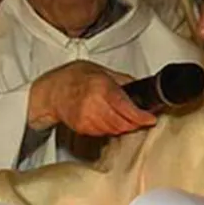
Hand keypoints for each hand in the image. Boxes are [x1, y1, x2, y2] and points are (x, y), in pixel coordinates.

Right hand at [28, 61, 156, 135]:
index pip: (126, 108)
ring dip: (123, 127)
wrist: (53, 88)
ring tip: (124, 117)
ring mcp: (86, 118)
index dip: (141, 117)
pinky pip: (103, 133)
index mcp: (102, 87)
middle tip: (141, 118)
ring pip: (114, 130)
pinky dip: (110, 129)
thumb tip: (143, 89)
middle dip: (135, 123)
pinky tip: (108, 119)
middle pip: (122, 123)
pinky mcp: (81, 127)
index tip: (150, 119)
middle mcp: (93, 104)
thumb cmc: (75, 77)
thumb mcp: (104, 71)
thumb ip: (124, 81)